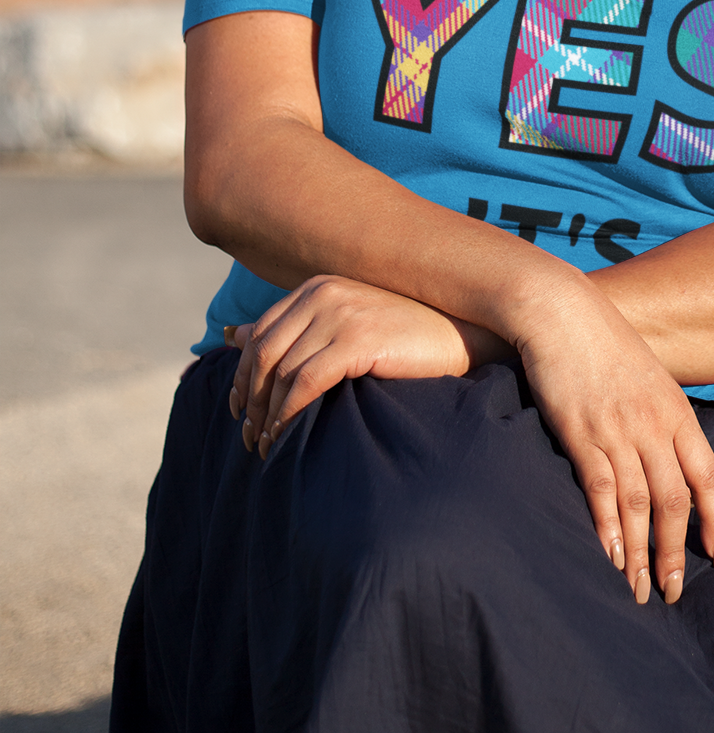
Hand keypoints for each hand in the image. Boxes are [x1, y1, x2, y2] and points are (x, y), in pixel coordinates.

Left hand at [227, 276, 499, 458]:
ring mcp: (340, 313)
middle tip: (249, 436)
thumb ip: (295, 328)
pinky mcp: (356, 339)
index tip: (238, 411)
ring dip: (267, 414)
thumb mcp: (346, 324)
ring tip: (266, 444)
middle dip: (249, 399)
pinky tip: (286, 435)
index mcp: (317, 287)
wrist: (462, 336)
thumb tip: (233, 334)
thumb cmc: (407, 337)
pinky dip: (288, 413)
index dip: (241, 376)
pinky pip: (304, 383)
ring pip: (280, 371)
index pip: (261, 333)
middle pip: (263, 353)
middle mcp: (323, 293)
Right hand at [509, 274, 713, 607]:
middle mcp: (654, 425)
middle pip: (676, 500)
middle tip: (675, 592)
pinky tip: (612, 558)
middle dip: (677, 551)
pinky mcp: (581, 433)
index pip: (708, 476)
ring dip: (643, 553)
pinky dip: (608, 528)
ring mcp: (618, 430)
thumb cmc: (603, 341)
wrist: (561, 310)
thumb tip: (670, 455)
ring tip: (643, 591)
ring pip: (640, 504)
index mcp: (677, 411)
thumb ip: (663, 416)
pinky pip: (601, 489)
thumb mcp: (650, 376)